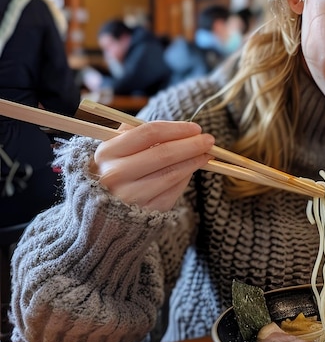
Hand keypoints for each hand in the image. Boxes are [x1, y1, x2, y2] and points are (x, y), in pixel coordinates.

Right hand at [93, 121, 214, 211]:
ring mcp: (131, 196)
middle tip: (209, 140)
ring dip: (194, 161)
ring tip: (207, 154)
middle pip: (164, 154)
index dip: (176, 129)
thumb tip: (177, 128)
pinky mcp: (145, 212)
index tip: (195, 127)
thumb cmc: (112, 171)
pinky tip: (191, 170)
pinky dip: (185, 178)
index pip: (149, 133)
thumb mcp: (113, 150)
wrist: (98, 213)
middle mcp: (116, 175)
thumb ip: (137, 134)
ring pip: (172, 174)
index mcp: (107, 153)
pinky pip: (173, 191)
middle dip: (192, 145)